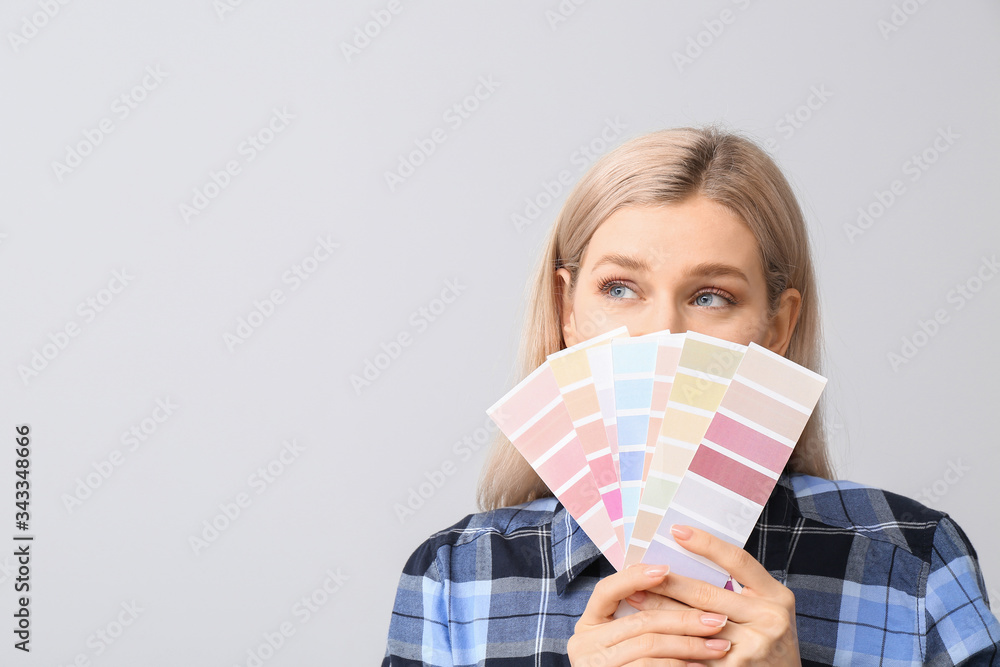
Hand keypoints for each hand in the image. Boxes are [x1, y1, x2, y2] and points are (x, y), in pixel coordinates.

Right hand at [567, 562, 732, 665]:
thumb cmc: (632, 665)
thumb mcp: (626, 640)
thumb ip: (641, 619)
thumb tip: (674, 584)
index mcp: (588, 625)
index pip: (606, 590)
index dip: (634, 577)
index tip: (666, 569)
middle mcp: (584, 644)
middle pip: (640, 622)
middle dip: (683, 619)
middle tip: (717, 619)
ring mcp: (594, 665)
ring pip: (649, 645)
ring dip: (690, 645)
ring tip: (718, 646)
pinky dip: (679, 666)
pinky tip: (700, 666)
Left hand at [625, 525, 800, 665]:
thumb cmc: (770, 642)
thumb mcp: (767, 610)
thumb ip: (739, 590)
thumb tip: (687, 561)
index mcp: (777, 596)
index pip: (738, 561)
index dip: (706, 544)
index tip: (677, 531)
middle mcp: (769, 619)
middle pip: (706, 593)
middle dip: (667, 582)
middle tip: (638, 571)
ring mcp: (754, 647)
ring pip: (694, 623)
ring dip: (659, 611)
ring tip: (634, 598)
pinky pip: (695, 652)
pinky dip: (671, 641)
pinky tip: (650, 632)